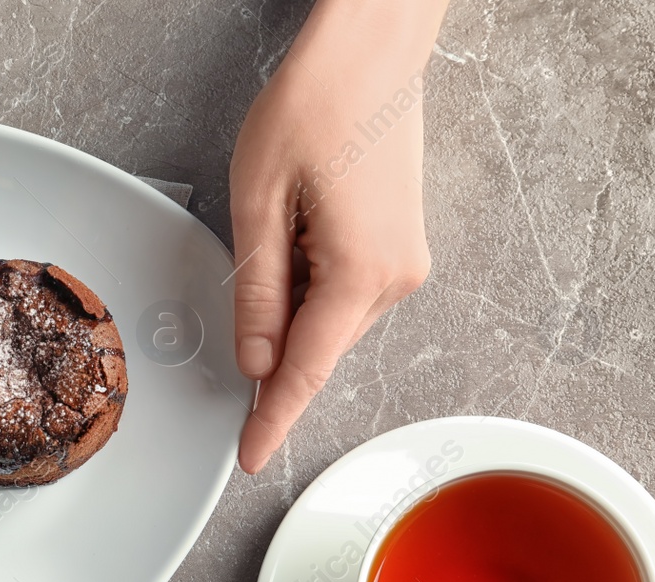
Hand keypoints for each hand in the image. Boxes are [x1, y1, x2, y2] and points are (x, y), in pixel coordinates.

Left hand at [228, 0, 447, 472]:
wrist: (372, 49)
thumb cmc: (316, 106)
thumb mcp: (260, 203)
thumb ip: (257, 292)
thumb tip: (255, 360)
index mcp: (360, 276)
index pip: (305, 372)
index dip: (272, 420)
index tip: (251, 459)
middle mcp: (396, 279)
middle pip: (316, 346)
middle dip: (272, 337)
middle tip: (249, 260)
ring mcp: (405, 263)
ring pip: (329, 320)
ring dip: (291, 303)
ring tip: (280, 219)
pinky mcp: (401, 246)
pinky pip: (344, 292)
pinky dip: (311, 284)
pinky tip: (298, 226)